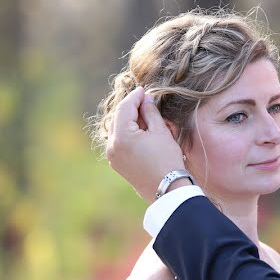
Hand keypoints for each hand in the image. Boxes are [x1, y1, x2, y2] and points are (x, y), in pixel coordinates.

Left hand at [106, 87, 184, 201]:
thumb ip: (150, 112)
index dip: (134, 96)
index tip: (143, 90)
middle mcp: (112, 146)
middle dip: (131, 107)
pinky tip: (141, 130)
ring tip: (145, 116)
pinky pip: (119, 141)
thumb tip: (145, 99)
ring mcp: (112, 156)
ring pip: (117, 129)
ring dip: (129, 120)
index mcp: (121, 136)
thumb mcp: (160, 131)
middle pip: (118, 118)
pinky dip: (127, 132)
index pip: (124, 108)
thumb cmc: (167, 159)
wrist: (167, 189)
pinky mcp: (117, 163)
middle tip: (145, 101)